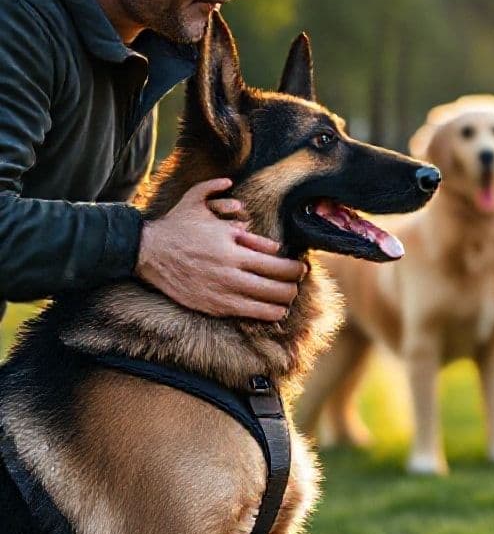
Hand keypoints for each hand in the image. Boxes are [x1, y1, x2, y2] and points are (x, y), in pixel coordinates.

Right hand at [135, 178, 305, 320]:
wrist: (149, 251)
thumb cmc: (183, 229)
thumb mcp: (214, 217)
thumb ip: (245, 230)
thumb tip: (275, 248)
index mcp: (234, 252)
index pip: (278, 266)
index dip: (296, 270)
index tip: (303, 268)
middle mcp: (230, 275)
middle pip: (275, 289)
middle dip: (292, 288)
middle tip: (299, 284)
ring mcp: (220, 294)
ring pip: (263, 306)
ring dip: (282, 304)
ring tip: (289, 299)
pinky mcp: (210, 306)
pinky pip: (244, 315)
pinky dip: (263, 314)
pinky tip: (274, 313)